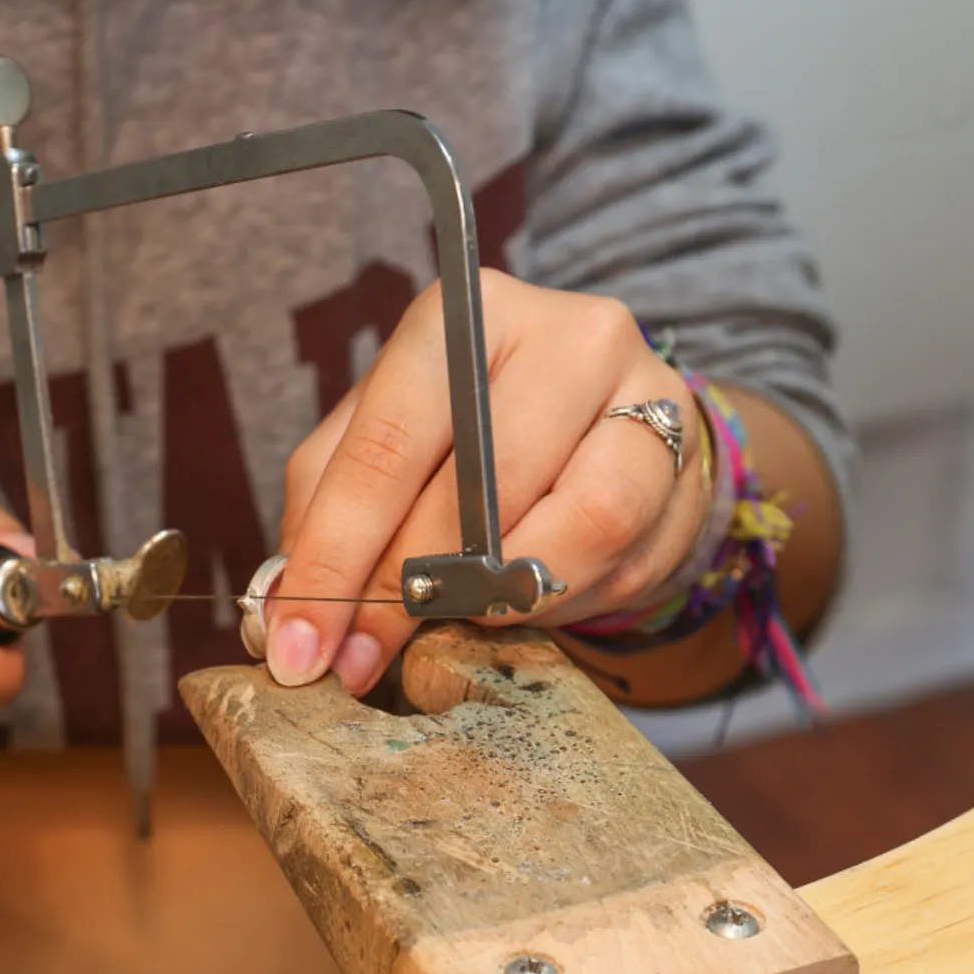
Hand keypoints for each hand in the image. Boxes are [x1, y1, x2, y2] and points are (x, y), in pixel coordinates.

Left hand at [270, 269, 710, 693]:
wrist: (598, 426)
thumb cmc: (469, 437)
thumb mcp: (383, 451)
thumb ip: (328, 513)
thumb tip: (287, 612)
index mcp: (462, 316)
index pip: (387, 444)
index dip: (337, 555)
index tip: (299, 643)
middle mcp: (560, 335)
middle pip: (477, 485)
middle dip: (405, 593)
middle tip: (361, 657)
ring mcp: (640, 388)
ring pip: (577, 521)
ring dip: (502, 597)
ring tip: (459, 620)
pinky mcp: (685, 456)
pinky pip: (624, 556)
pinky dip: (563, 598)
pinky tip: (529, 599)